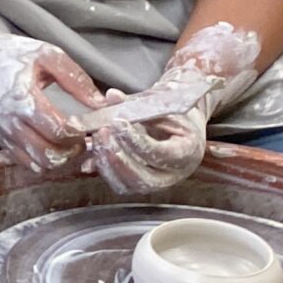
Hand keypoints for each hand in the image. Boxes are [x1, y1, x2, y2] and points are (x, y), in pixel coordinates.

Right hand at [0, 0, 100, 171]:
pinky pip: (24, 162)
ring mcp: (3, 133)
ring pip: (37, 164)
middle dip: (72, 151)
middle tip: (82, 138)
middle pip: (49, 155)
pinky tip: (51, 143)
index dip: (79, 134)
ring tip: (68, 143)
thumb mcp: (47, 55)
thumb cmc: (10, 53)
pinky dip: (42, 160)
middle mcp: (10, 121)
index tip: (88, 125)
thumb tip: (102, 103)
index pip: (59, 130)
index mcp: (24, 99)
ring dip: (58, 159)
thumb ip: (76, 79)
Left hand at [86, 21, 259, 195]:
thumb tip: (112, 96)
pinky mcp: (140, 183)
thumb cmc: (176, 112)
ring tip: (97, 139)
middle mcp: (174, 174)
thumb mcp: (162, 103)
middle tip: (103, 133)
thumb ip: (137, 103)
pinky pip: (119, 184)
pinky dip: (103, 169)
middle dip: (118, 158)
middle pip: (143, 179)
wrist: (182, 123)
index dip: (136, 141)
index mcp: (187, 152)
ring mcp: (157, 182)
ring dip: (107, 164)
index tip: (118, 124)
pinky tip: (94, 152)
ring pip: (128, 185)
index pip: (160, 154)